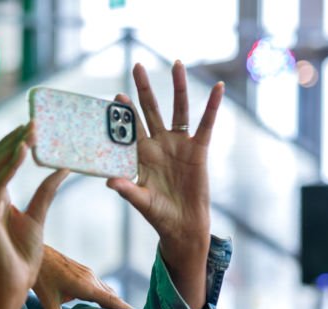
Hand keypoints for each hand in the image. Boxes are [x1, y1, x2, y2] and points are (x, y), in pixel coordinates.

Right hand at [0, 124, 68, 296]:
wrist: (16, 282)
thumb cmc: (24, 254)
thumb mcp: (39, 216)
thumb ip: (46, 192)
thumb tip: (62, 167)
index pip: (1, 162)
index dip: (14, 142)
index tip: (32, 126)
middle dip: (13, 139)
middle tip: (34, 122)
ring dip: (12, 147)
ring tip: (30, 131)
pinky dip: (9, 167)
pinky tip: (22, 152)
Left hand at [34, 245, 129, 308]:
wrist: (37, 253)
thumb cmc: (42, 275)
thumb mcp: (48, 300)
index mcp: (86, 286)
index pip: (112, 300)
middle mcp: (92, 278)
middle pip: (113, 296)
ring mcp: (89, 274)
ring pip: (107, 291)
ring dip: (115, 303)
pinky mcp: (84, 272)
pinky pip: (100, 286)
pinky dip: (106, 297)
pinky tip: (104, 305)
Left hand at [106, 60, 223, 308]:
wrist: (182, 226)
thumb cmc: (158, 215)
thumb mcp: (141, 202)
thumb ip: (127, 189)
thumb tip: (109, 181)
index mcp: (141, 156)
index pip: (130, 129)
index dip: (123, 113)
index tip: (115, 96)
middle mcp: (159, 145)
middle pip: (150, 111)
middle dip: (144, 90)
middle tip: (137, 66)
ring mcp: (178, 145)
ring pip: (178, 110)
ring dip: (177, 87)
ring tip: (176, 63)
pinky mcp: (198, 150)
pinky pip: (206, 124)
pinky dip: (212, 107)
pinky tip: (218, 88)